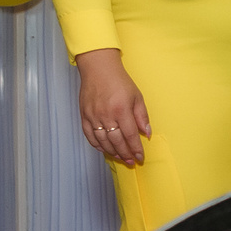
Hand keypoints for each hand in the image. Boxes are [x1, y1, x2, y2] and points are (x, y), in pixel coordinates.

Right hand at [75, 49, 149, 166]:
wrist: (98, 69)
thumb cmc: (120, 82)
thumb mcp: (137, 97)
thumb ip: (142, 116)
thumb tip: (146, 134)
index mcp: (121, 110)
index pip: (130, 135)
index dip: (135, 149)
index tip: (140, 157)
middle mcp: (106, 115)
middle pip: (116, 141)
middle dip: (125, 154)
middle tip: (131, 162)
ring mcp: (93, 116)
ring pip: (102, 140)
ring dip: (112, 152)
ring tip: (121, 158)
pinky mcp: (84, 115)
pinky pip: (89, 135)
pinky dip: (97, 144)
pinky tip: (104, 149)